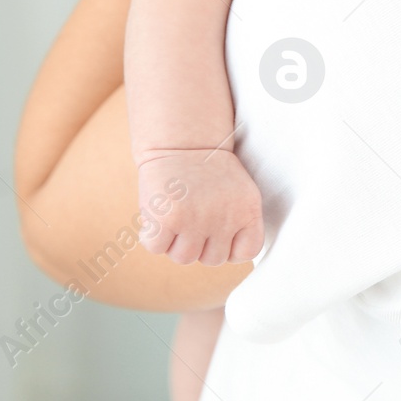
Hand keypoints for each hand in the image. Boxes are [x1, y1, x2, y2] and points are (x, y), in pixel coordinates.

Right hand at [137, 148, 264, 265]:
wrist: (182, 141)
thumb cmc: (210, 171)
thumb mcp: (239, 192)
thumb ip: (240, 224)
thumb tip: (227, 257)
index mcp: (248, 209)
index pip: (247, 252)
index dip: (230, 247)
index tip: (219, 231)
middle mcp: (225, 217)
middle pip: (211, 260)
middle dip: (200, 244)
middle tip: (193, 216)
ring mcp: (196, 219)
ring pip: (183, 258)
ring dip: (175, 242)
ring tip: (176, 215)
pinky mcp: (167, 217)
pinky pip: (156, 247)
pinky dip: (152, 235)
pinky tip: (158, 216)